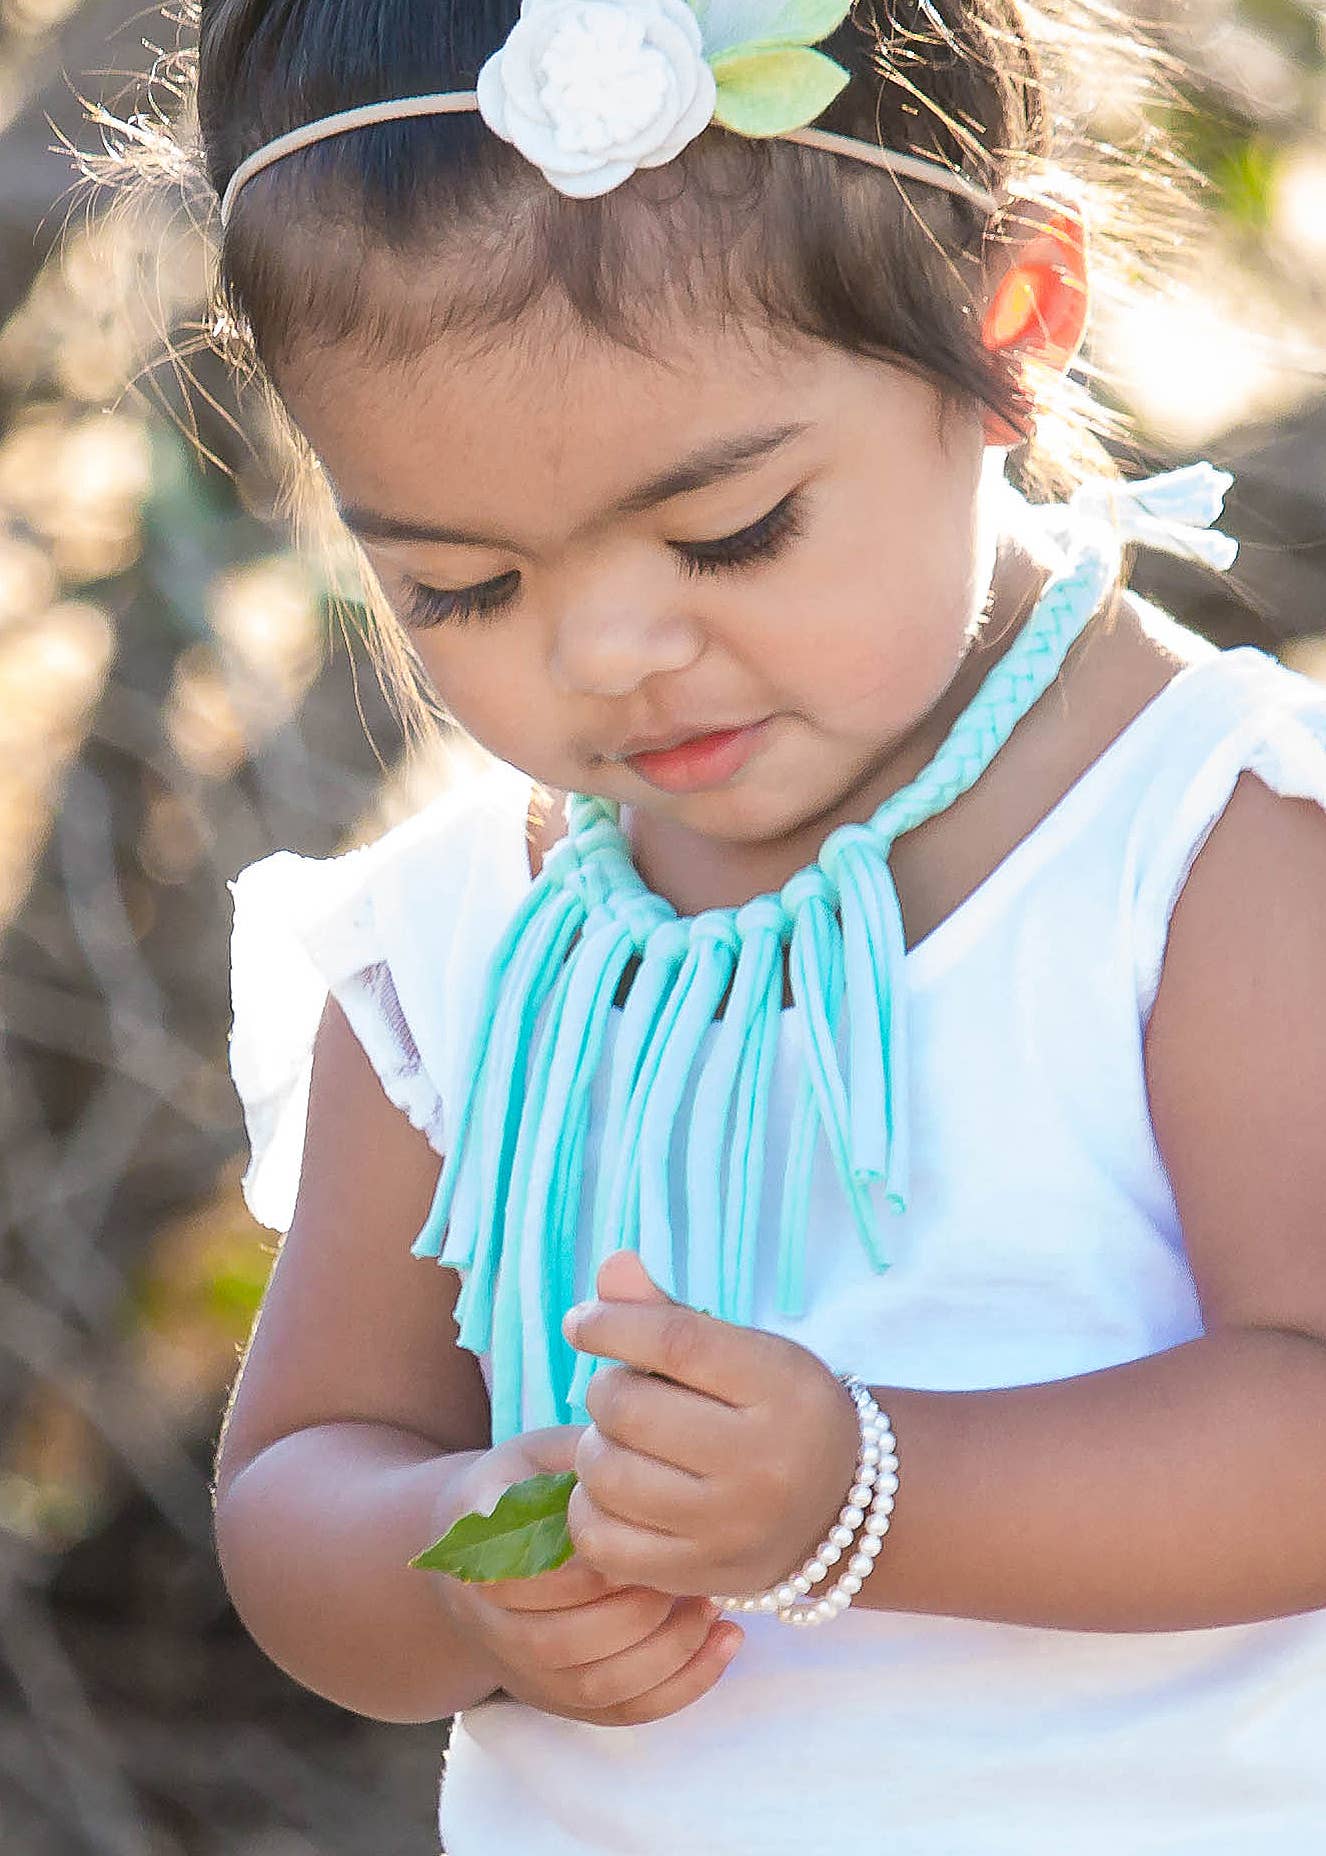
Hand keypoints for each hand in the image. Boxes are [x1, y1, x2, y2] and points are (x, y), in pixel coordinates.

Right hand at [431, 1425, 744, 1725]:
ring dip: (666, 1652)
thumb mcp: (541, 1454)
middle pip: (562, 1642)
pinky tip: (724, 1643)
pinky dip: (679, 1687)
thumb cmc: (523, 1486)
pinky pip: (621, 1713)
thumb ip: (582, 1459)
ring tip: (713, 1606)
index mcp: (476, 1556)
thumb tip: (647, 1456)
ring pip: (595, 1687)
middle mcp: (489, 1625)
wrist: (477, 1549)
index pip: (529, 1579)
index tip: (647, 1532)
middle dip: (637, 1612)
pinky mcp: (559, 1697)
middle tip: (691, 1571)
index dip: (592, 1566)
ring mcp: (523, 1670)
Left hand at [561, 1251, 861, 1596]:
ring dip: (593, 1449)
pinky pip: (603, 1541)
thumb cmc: (779, 1410)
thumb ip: (673, 1315)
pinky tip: (612, 1492)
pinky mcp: (700, 1575)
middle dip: (606, 1391)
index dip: (612, 1324)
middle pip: (630, 1409)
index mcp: (781, 1386)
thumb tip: (610, 1267)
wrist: (841, 1506)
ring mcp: (731, 1526)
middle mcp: (762, 1460)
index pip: (674, 1341)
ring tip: (620, 1442)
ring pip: (608, 1475)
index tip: (581, 1323)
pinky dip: (589, 1509)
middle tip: (621, 1394)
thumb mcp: (746, 1351)